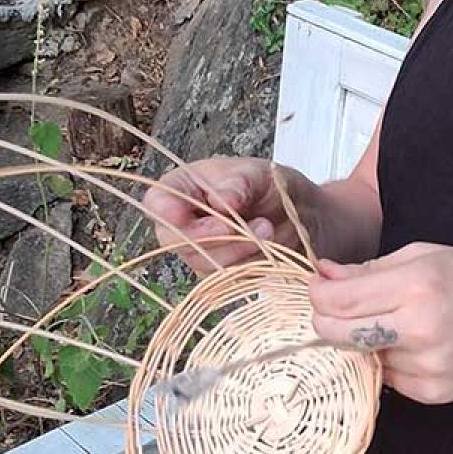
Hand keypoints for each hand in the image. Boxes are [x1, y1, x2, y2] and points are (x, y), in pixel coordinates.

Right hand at [143, 158, 316, 274]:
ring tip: (268, 228)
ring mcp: (198, 252)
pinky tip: (269, 246)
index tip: (182, 214)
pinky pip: (228, 278)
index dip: (167, 212)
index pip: (158, 202)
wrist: (294, 213)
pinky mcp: (219, 274)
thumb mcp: (257, 174)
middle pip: (177, 241)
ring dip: (240, 249)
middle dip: (215, 235)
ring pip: (205, 263)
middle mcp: (180, 224)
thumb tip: (222, 202)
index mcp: (179, 188)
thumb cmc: (267, 185)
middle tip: (254, 223)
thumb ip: (239, 185)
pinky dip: (250, 264)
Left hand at [309, 243, 452, 403]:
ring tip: (398, 323)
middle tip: (338, 309)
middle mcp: (421, 328)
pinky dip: (390, 360)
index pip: (340, 300)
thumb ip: (370, 268)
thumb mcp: (427, 255)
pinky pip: (386, 377)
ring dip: (365, 340)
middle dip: (326, 320)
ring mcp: (427, 366)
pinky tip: (416, 345)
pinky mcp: (431, 392)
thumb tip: (323, 274)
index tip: (318, 288)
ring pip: (361, 356)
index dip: (318, 294)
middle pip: (337, 334)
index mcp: (419, 285)